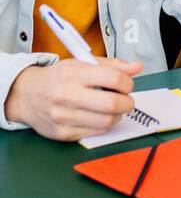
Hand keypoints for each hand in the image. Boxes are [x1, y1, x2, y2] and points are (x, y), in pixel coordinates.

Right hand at [4, 58, 143, 140]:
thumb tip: (137, 67)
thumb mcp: (81, 64)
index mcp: (74, 73)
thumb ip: (111, 65)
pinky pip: (96, 132)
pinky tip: (99, 116)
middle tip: (126, 100)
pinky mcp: (63, 133)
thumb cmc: (58, 78)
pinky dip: (104, 125)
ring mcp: (64, 117)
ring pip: (107, 121)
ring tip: (113, 108)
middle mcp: (67, 95)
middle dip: (127, 102)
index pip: (114, 79)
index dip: (128, 83)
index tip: (127, 85)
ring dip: (117, 115)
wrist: (26, 95)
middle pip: (112, 104)